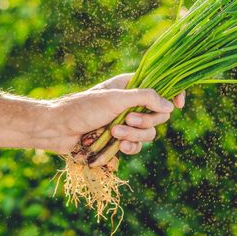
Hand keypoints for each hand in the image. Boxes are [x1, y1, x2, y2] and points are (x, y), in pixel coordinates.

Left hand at [37, 73, 184, 155]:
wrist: (56, 129)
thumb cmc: (83, 108)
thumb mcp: (116, 98)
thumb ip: (146, 98)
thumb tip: (170, 106)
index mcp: (132, 86)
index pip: (161, 88)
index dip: (173, 95)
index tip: (179, 105)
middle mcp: (131, 104)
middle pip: (158, 116)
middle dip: (144, 122)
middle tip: (127, 120)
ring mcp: (125, 123)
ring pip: (148, 134)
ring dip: (133, 137)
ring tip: (114, 135)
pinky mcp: (118, 140)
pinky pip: (135, 147)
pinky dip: (128, 149)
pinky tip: (117, 149)